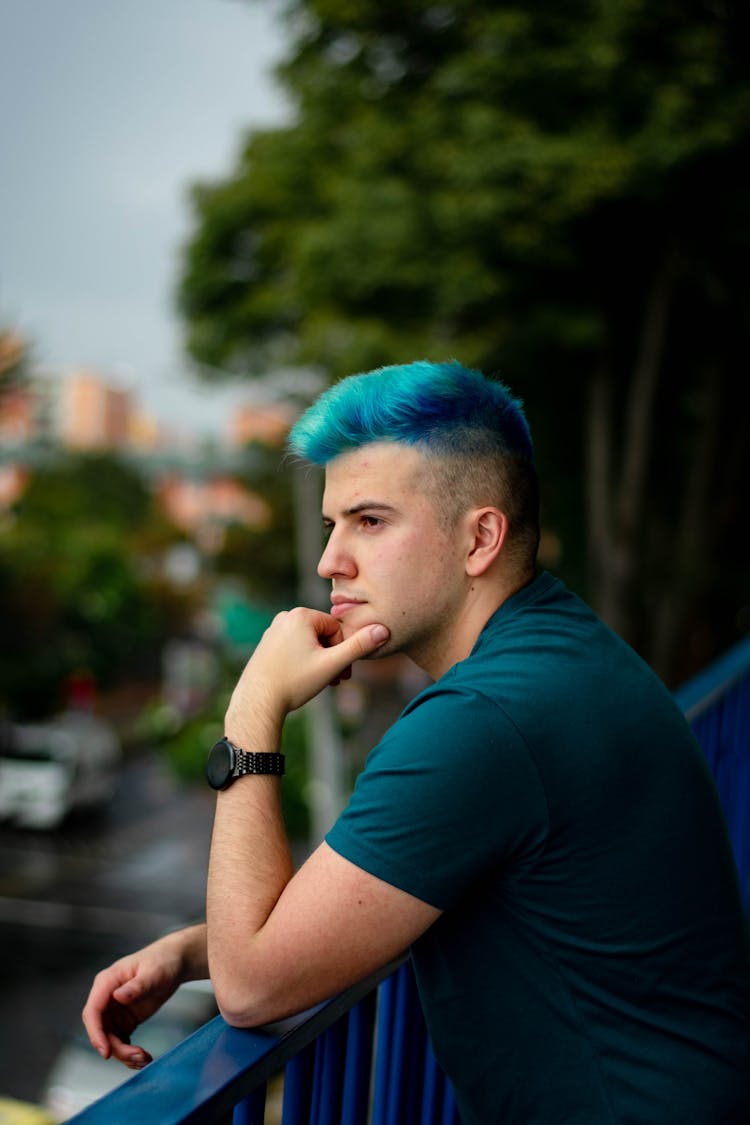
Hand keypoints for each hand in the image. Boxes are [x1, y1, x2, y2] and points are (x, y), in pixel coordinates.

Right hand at [81, 928, 205, 1067]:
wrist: (175, 962)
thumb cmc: (163, 960)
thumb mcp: (153, 972)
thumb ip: (137, 985)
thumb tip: (118, 996)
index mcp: (107, 982)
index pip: (93, 1012)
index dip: (96, 1034)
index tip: (106, 1052)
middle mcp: (107, 998)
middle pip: (101, 1031)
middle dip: (116, 1048)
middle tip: (138, 1056)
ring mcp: (115, 1011)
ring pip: (110, 1040)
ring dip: (124, 1054)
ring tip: (145, 1059)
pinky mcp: (125, 1020)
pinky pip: (121, 1042)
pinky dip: (130, 1053)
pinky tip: (143, 1058)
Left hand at [225, 608, 388, 734]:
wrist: (258, 702)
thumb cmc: (294, 682)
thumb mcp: (332, 664)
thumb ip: (359, 646)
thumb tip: (384, 629)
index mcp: (301, 615)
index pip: (337, 629)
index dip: (342, 652)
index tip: (340, 672)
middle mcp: (285, 617)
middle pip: (323, 635)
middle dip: (332, 657)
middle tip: (333, 680)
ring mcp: (273, 630)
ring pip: (310, 642)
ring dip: (320, 661)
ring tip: (318, 682)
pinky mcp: (267, 643)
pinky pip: (295, 647)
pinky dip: (304, 661)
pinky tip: (302, 679)